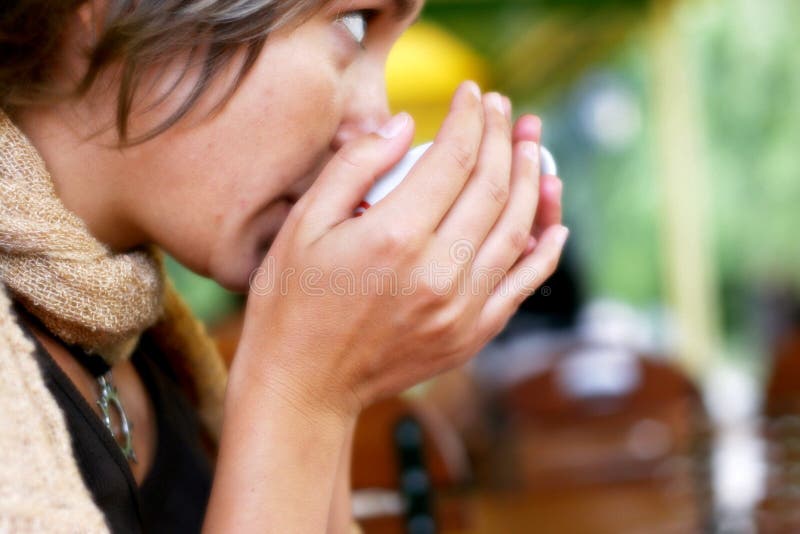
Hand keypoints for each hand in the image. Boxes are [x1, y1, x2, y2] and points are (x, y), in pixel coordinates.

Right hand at [231, 81, 568, 419]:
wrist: (304, 384)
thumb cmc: (293, 301)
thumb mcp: (304, 223)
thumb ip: (354, 165)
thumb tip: (403, 124)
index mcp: (394, 237)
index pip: (452, 157)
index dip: (468, 117)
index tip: (471, 92)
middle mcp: (437, 272)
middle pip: (493, 187)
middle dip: (504, 139)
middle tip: (506, 109)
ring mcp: (461, 308)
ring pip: (517, 230)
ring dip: (533, 182)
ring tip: (534, 148)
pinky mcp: (471, 335)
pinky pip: (522, 284)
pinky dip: (545, 250)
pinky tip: (555, 222)